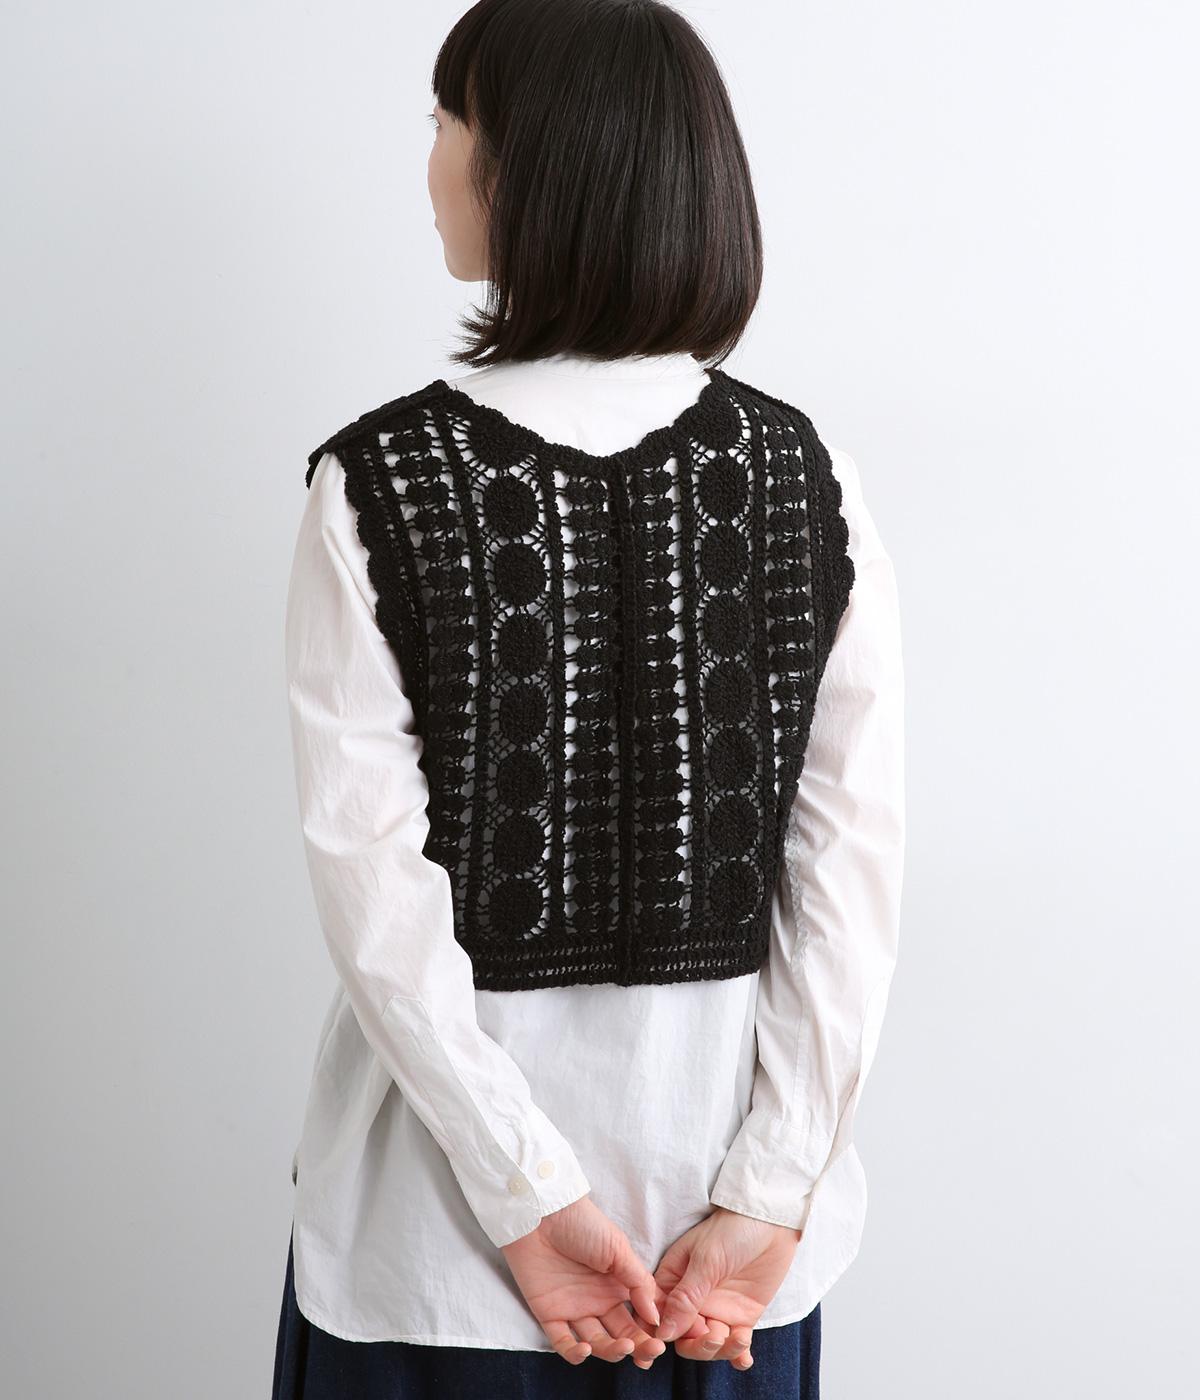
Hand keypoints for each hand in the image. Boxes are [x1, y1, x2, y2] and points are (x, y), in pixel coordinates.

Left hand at [500, 1195, 667, 1367]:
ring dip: (612, 1351)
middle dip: (639, 1346)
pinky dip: (575, 1353)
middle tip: (651, 1351)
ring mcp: (575, 1309)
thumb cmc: (583, 1224)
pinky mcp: (549, 1315)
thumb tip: (656, 1316)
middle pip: (622, 1334)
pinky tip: (586, 1349)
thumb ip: (639, 1282)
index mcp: (618, 1286)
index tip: (663, 1342)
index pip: (639, 1318)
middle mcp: (599, 1301)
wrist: (543, 1213)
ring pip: (597, 1343)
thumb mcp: (619, 1249)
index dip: (651, 1332)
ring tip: (623, 1347)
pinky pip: (562, 1343)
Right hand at [650, 1206, 803, 1368]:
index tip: (665, 1347)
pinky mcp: (741, 1316)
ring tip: (739, 1337)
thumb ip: (686, 1297)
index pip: (658, 1316)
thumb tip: (663, 1332)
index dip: (659, 1335)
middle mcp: (692, 1300)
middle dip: (697, 1345)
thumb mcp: (706, 1260)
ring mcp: (717, 1309)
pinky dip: (738, 1355)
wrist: (770, 1221)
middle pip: (683, 1338)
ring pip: (709, 1346)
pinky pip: (735, 1344)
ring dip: (721, 1350)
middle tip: (713, 1337)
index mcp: (673, 1281)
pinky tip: (745, 1358)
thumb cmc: (732, 1230)